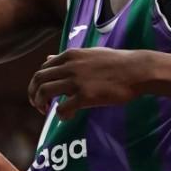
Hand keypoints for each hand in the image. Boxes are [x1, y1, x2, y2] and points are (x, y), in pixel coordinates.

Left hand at [28, 47, 151, 119]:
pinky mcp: (85, 96)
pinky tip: (68, 117)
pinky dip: (60, 115)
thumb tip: (48, 57)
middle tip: (39, 106)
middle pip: (38, 80)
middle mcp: (69, 66)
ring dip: (41, 104)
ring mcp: (76, 81)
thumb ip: (68, 58)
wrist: (136, 70)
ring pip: (44, 92)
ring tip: (48, 112)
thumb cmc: (116, 62)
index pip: (42, 68)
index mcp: (70, 55)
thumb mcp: (89, 54)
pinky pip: (62, 108)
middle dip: (34, 94)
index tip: (43, 93)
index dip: (38, 83)